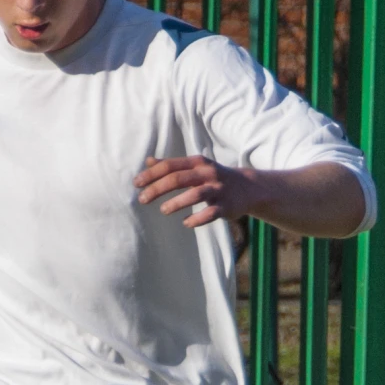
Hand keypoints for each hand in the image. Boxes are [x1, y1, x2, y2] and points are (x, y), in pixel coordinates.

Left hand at [135, 155, 258, 227]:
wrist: (247, 188)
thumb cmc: (214, 177)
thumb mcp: (195, 167)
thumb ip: (172, 165)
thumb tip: (148, 161)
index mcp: (197, 162)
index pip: (170, 166)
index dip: (151, 174)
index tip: (136, 184)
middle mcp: (207, 173)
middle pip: (178, 179)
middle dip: (157, 189)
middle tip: (142, 200)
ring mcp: (218, 190)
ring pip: (195, 194)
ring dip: (176, 203)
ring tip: (163, 210)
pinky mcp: (226, 206)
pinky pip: (211, 213)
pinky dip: (197, 219)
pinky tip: (186, 223)